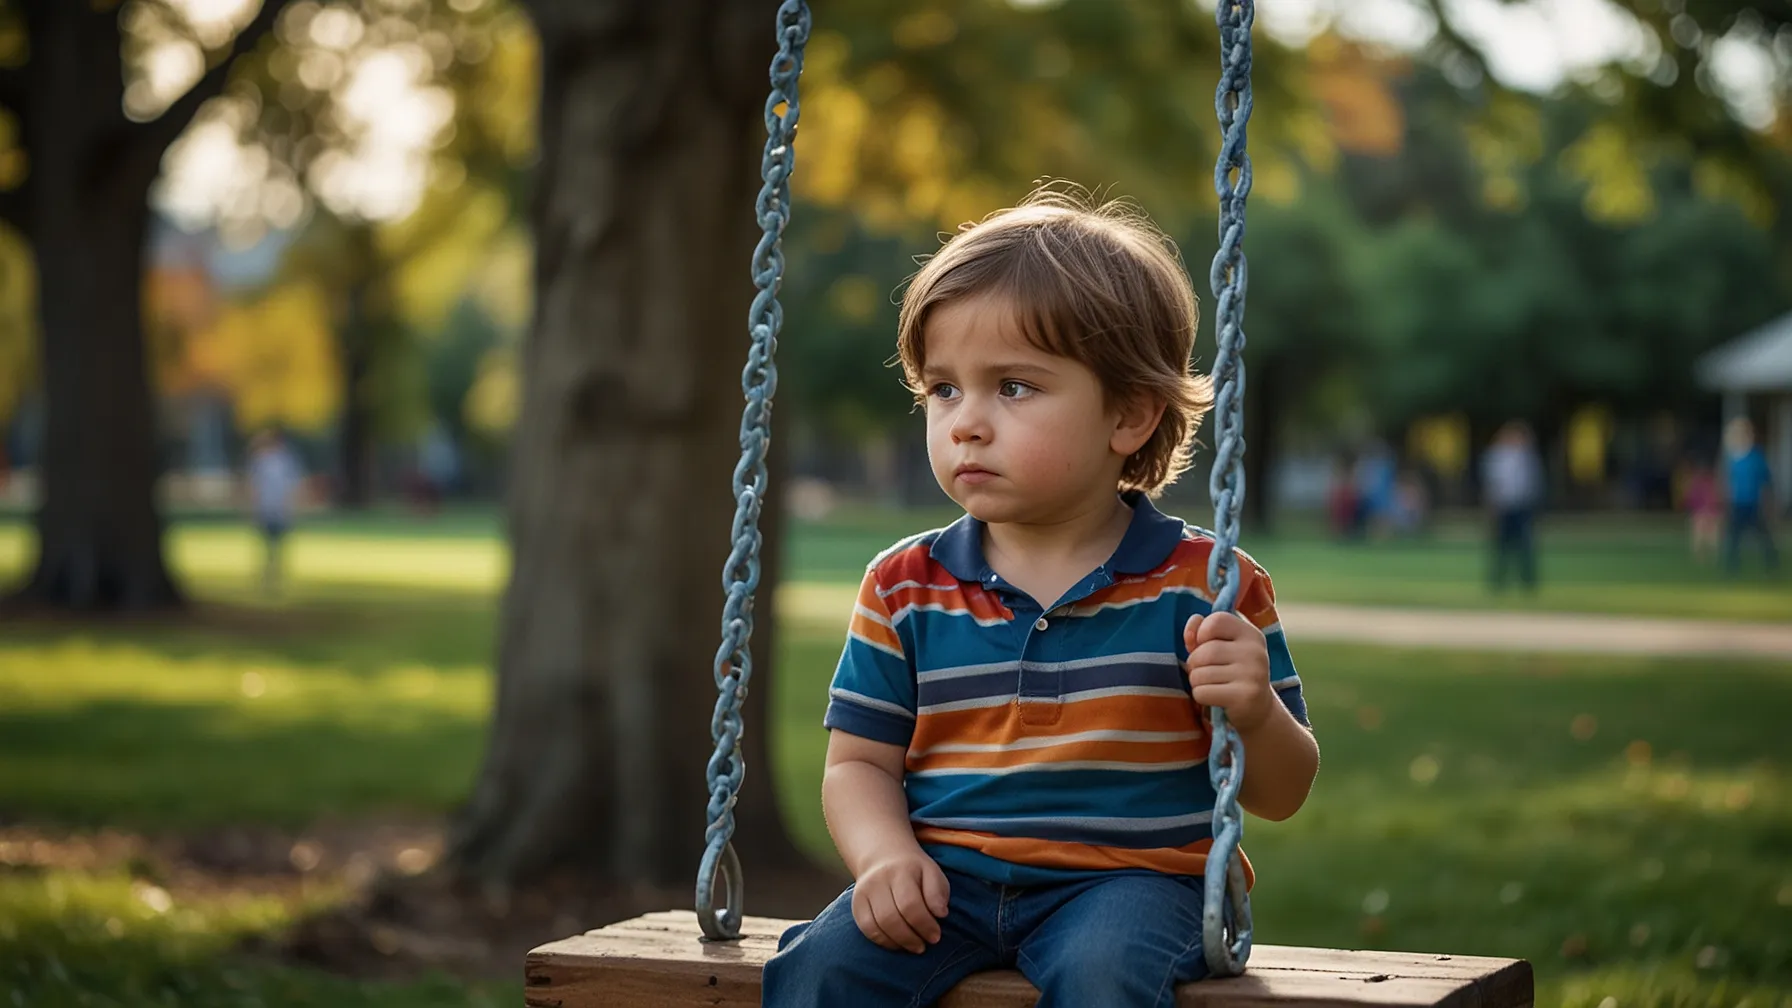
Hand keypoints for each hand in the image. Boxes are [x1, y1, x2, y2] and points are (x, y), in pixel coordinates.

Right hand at [852, 849, 949, 953]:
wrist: (884, 856)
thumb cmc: (914, 870)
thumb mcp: (932, 873)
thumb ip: (938, 892)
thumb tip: (940, 914)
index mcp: (901, 871)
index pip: (911, 904)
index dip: (924, 925)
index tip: (936, 936)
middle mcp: (879, 880)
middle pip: (891, 917)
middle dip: (910, 938)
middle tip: (923, 945)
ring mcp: (864, 892)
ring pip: (877, 925)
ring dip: (898, 942)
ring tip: (913, 946)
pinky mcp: (856, 904)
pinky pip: (866, 929)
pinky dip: (883, 941)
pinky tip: (897, 943)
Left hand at [1184, 611, 1276, 733]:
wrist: (1257, 710)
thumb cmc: (1232, 673)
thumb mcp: (1220, 648)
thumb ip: (1202, 632)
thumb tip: (1193, 624)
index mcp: (1251, 634)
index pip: (1217, 620)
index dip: (1202, 632)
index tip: (1205, 644)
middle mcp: (1255, 652)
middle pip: (1204, 651)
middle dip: (1195, 664)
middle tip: (1207, 672)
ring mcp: (1253, 674)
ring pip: (1199, 674)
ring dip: (1197, 682)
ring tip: (1212, 685)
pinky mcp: (1245, 697)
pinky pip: (1202, 692)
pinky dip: (1201, 696)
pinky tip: (1216, 698)